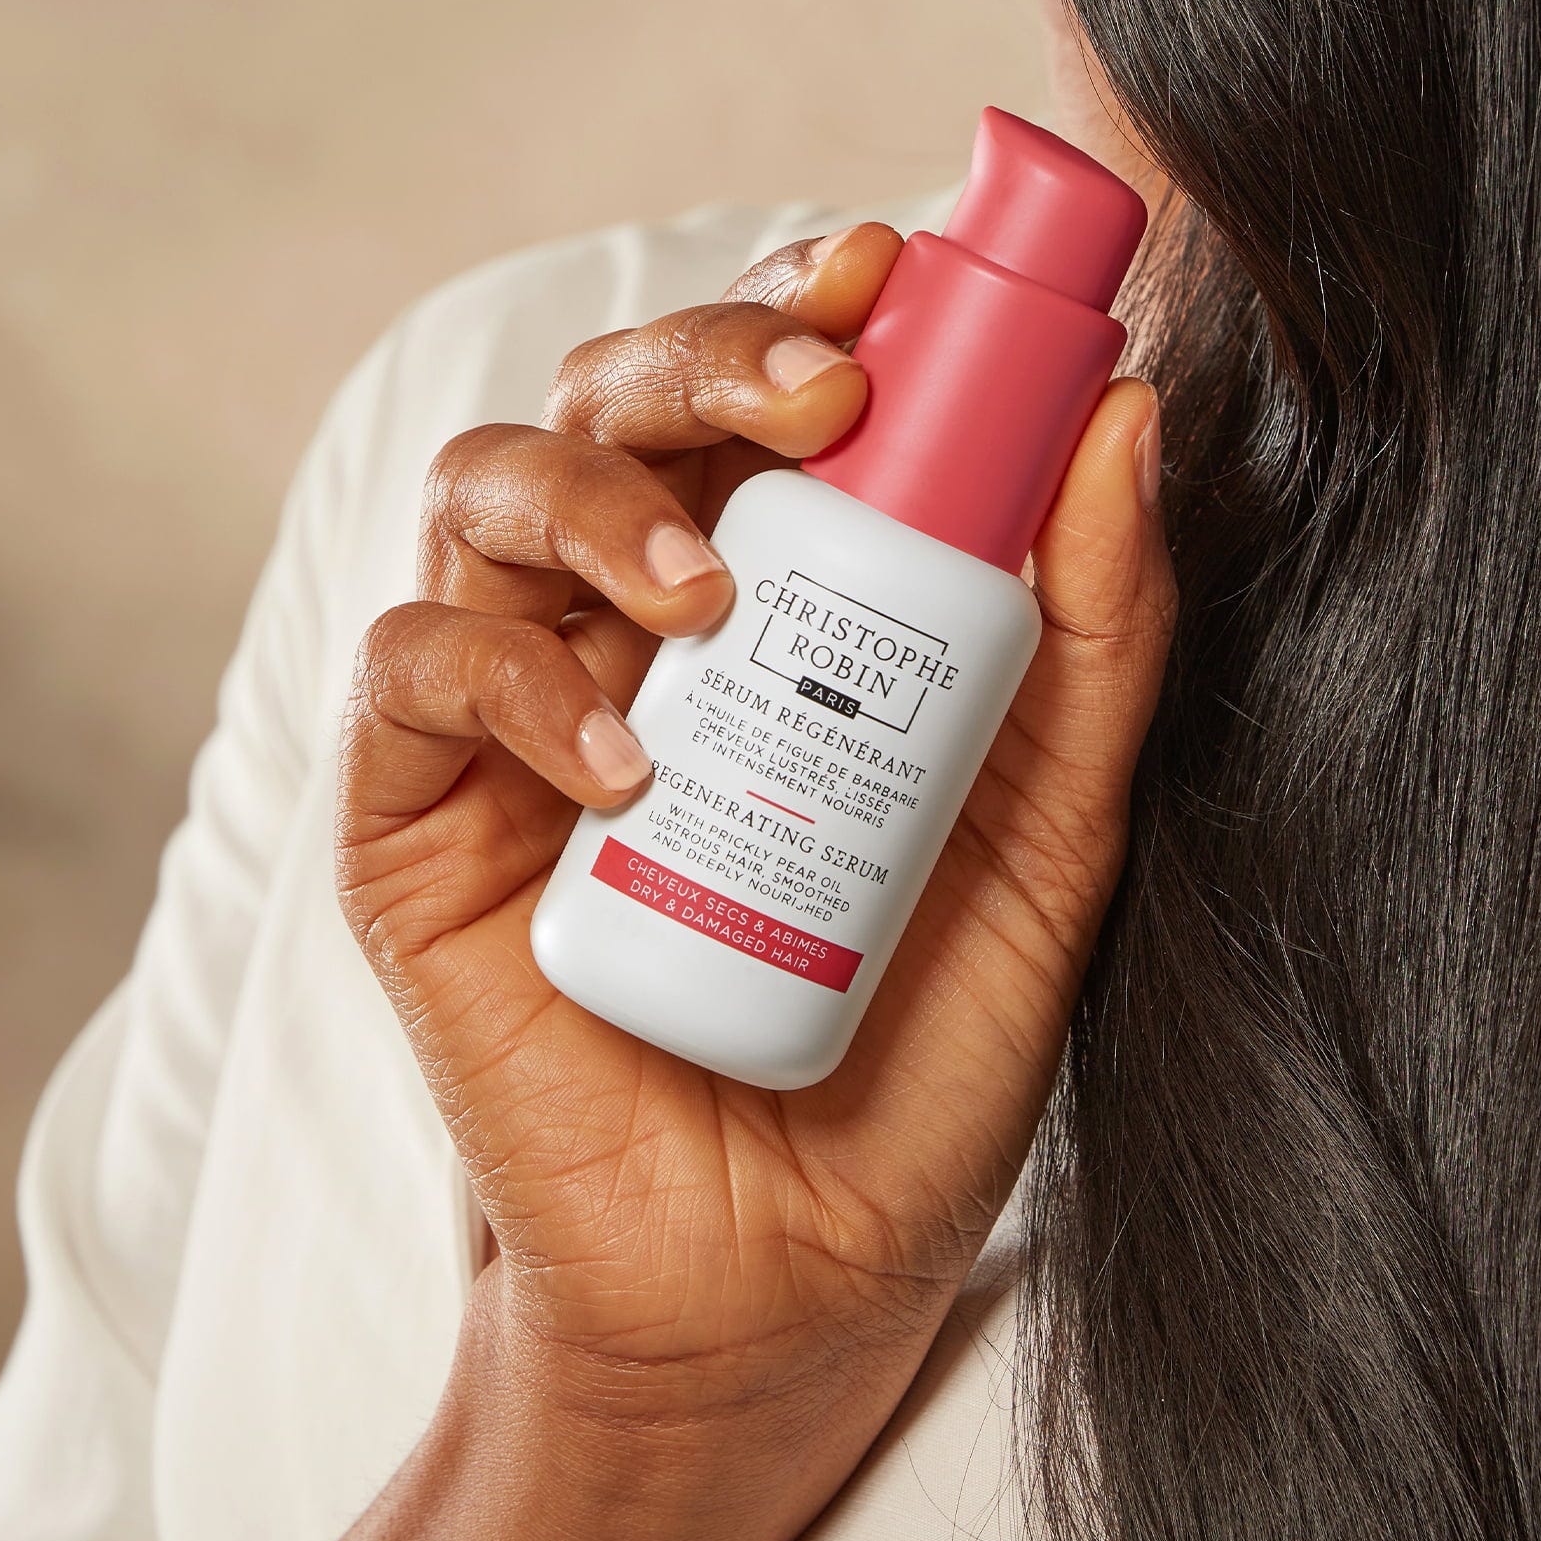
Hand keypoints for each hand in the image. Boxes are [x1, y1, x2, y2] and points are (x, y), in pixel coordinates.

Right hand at [255, 222, 1172, 1540]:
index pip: (763, 396)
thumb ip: (1093, 642)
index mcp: (779, 600)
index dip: (806, 303)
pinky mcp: (420, 817)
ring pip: (491, 488)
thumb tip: (1123, 420)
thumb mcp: (1049, 836)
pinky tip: (625, 763)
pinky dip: (513, 679)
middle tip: (818, 392)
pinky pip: (417, 670)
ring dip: (599, 499)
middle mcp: (636, 625)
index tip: (892, 271)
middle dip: (706, 358)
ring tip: (708, 598)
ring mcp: (519, 711)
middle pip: (614, 396)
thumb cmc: (919, 1046)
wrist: (792, 1269)